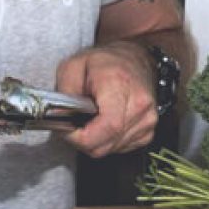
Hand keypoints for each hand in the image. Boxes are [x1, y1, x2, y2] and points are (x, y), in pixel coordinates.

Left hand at [56, 40, 157, 157]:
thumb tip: (60, 116)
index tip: (67, 130)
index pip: (106, 127)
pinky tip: (103, 124)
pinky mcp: (148, 131)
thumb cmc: (106, 62)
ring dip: (95, 140)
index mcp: (120, 86)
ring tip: (90, 119)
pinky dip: (107, 141)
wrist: (134, 59)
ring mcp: (147, 120)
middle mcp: (139, 105)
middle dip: (82, 140)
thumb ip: (64, 92)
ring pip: (110, 149)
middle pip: (105, 144)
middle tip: (73, 124)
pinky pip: (120, 148)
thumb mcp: (73, 66)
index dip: (81, 137)